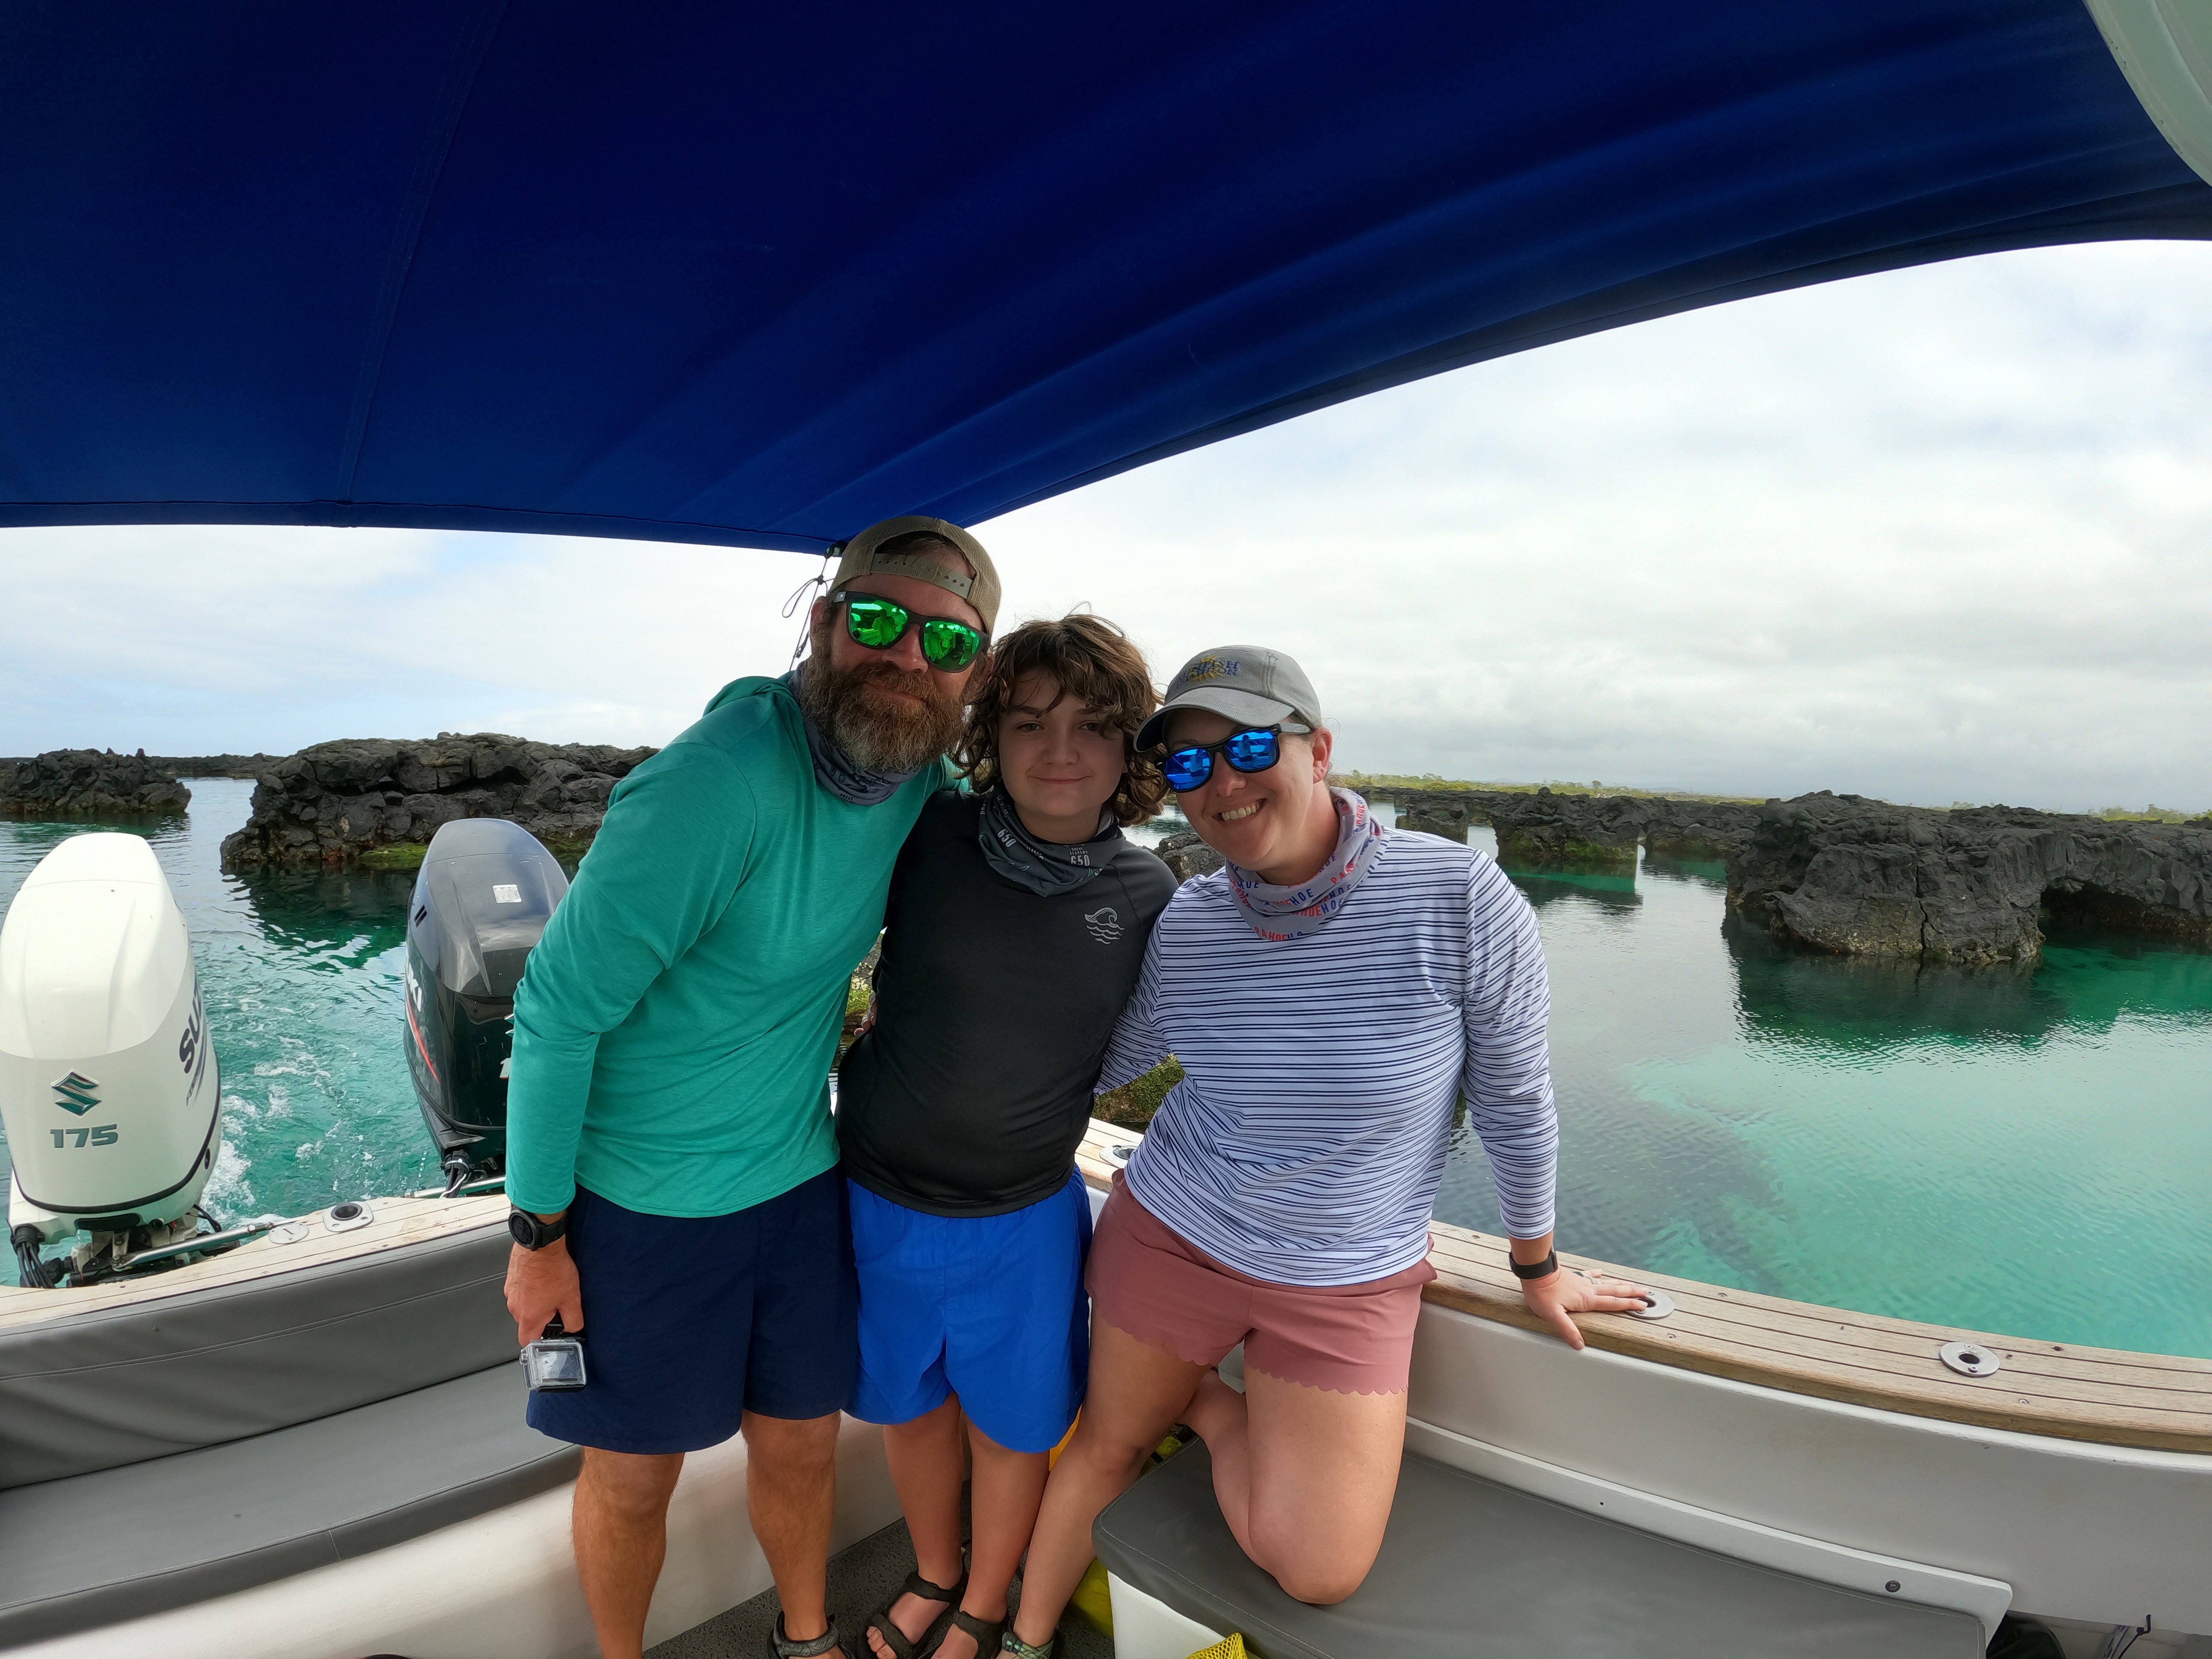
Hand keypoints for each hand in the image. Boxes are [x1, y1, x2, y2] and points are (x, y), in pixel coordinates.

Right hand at [504, 1239, 583, 1346]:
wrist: (540, 1243)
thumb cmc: (553, 1268)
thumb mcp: (572, 1298)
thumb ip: (573, 1320)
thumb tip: (573, 1328)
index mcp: (528, 1317)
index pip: (526, 1341)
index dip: (539, 1341)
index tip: (549, 1334)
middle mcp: (515, 1307)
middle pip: (527, 1322)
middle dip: (542, 1317)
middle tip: (557, 1303)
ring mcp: (510, 1292)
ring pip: (524, 1305)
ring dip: (536, 1301)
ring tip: (551, 1287)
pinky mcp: (511, 1279)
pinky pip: (521, 1291)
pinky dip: (531, 1289)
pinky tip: (543, 1278)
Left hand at [1520, 1266, 1650, 1350]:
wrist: (1536, 1271)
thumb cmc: (1542, 1293)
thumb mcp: (1553, 1315)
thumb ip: (1567, 1330)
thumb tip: (1580, 1346)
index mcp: (1586, 1300)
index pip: (1612, 1304)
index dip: (1628, 1305)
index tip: (1643, 1305)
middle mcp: (1587, 1290)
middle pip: (1614, 1291)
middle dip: (1630, 1293)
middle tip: (1646, 1292)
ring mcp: (1581, 1281)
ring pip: (1605, 1283)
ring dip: (1619, 1284)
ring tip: (1631, 1283)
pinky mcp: (1573, 1275)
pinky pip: (1588, 1274)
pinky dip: (1597, 1274)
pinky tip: (1602, 1272)